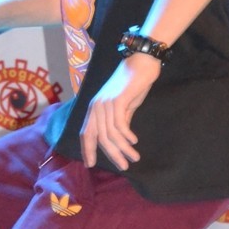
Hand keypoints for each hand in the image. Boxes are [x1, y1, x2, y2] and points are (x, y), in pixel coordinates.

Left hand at [80, 54, 160, 169]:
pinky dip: (126, 136)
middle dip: (110, 154)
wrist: (142, 62)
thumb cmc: (133, 84)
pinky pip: (119, 125)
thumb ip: (119, 120)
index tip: (91, 164)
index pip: (86, 133)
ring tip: (134, 157)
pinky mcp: (116, 100)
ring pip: (110, 134)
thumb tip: (119, 137)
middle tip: (124, 167)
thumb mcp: (124, 106)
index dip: (87, 149)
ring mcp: (105, 103)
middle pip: (98, 137)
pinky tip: (134, 142)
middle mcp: (96, 106)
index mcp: (94, 108)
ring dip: (123, 148)